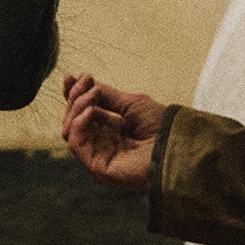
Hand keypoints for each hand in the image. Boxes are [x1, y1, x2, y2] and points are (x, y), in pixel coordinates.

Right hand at [62, 72, 166, 187]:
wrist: (175, 143)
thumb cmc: (160, 125)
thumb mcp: (130, 102)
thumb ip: (104, 94)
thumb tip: (81, 80)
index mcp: (109, 131)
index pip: (81, 113)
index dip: (72, 95)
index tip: (69, 77)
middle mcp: (101, 145)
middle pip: (72, 121)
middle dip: (75, 98)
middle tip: (86, 83)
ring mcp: (98, 157)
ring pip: (70, 131)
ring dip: (77, 108)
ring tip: (93, 96)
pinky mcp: (98, 168)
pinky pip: (76, 144)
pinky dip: (78, 123)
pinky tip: (91, 111)